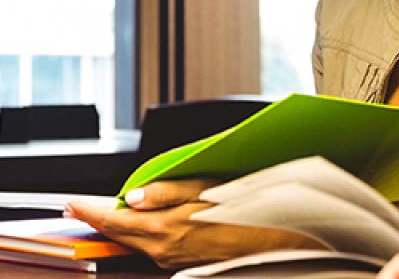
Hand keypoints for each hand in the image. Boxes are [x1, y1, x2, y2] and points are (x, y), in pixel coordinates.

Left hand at [65, 179, 324, 269]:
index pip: (114, 220)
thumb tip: (132, 195)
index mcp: (165, 228)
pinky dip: (144, 234)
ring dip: (124, 227)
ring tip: (117, 210)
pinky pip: (153, 247)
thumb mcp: (204, 189)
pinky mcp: (182, 263)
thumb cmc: (243, 211)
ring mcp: (172, 260)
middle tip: (82, 208)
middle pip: (120, 234)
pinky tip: (150, 222)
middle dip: (100, 220)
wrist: (272, 241)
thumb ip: (165, 192)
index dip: (88, 211)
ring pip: (136, 241)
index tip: (71, 204)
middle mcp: (163, 250)